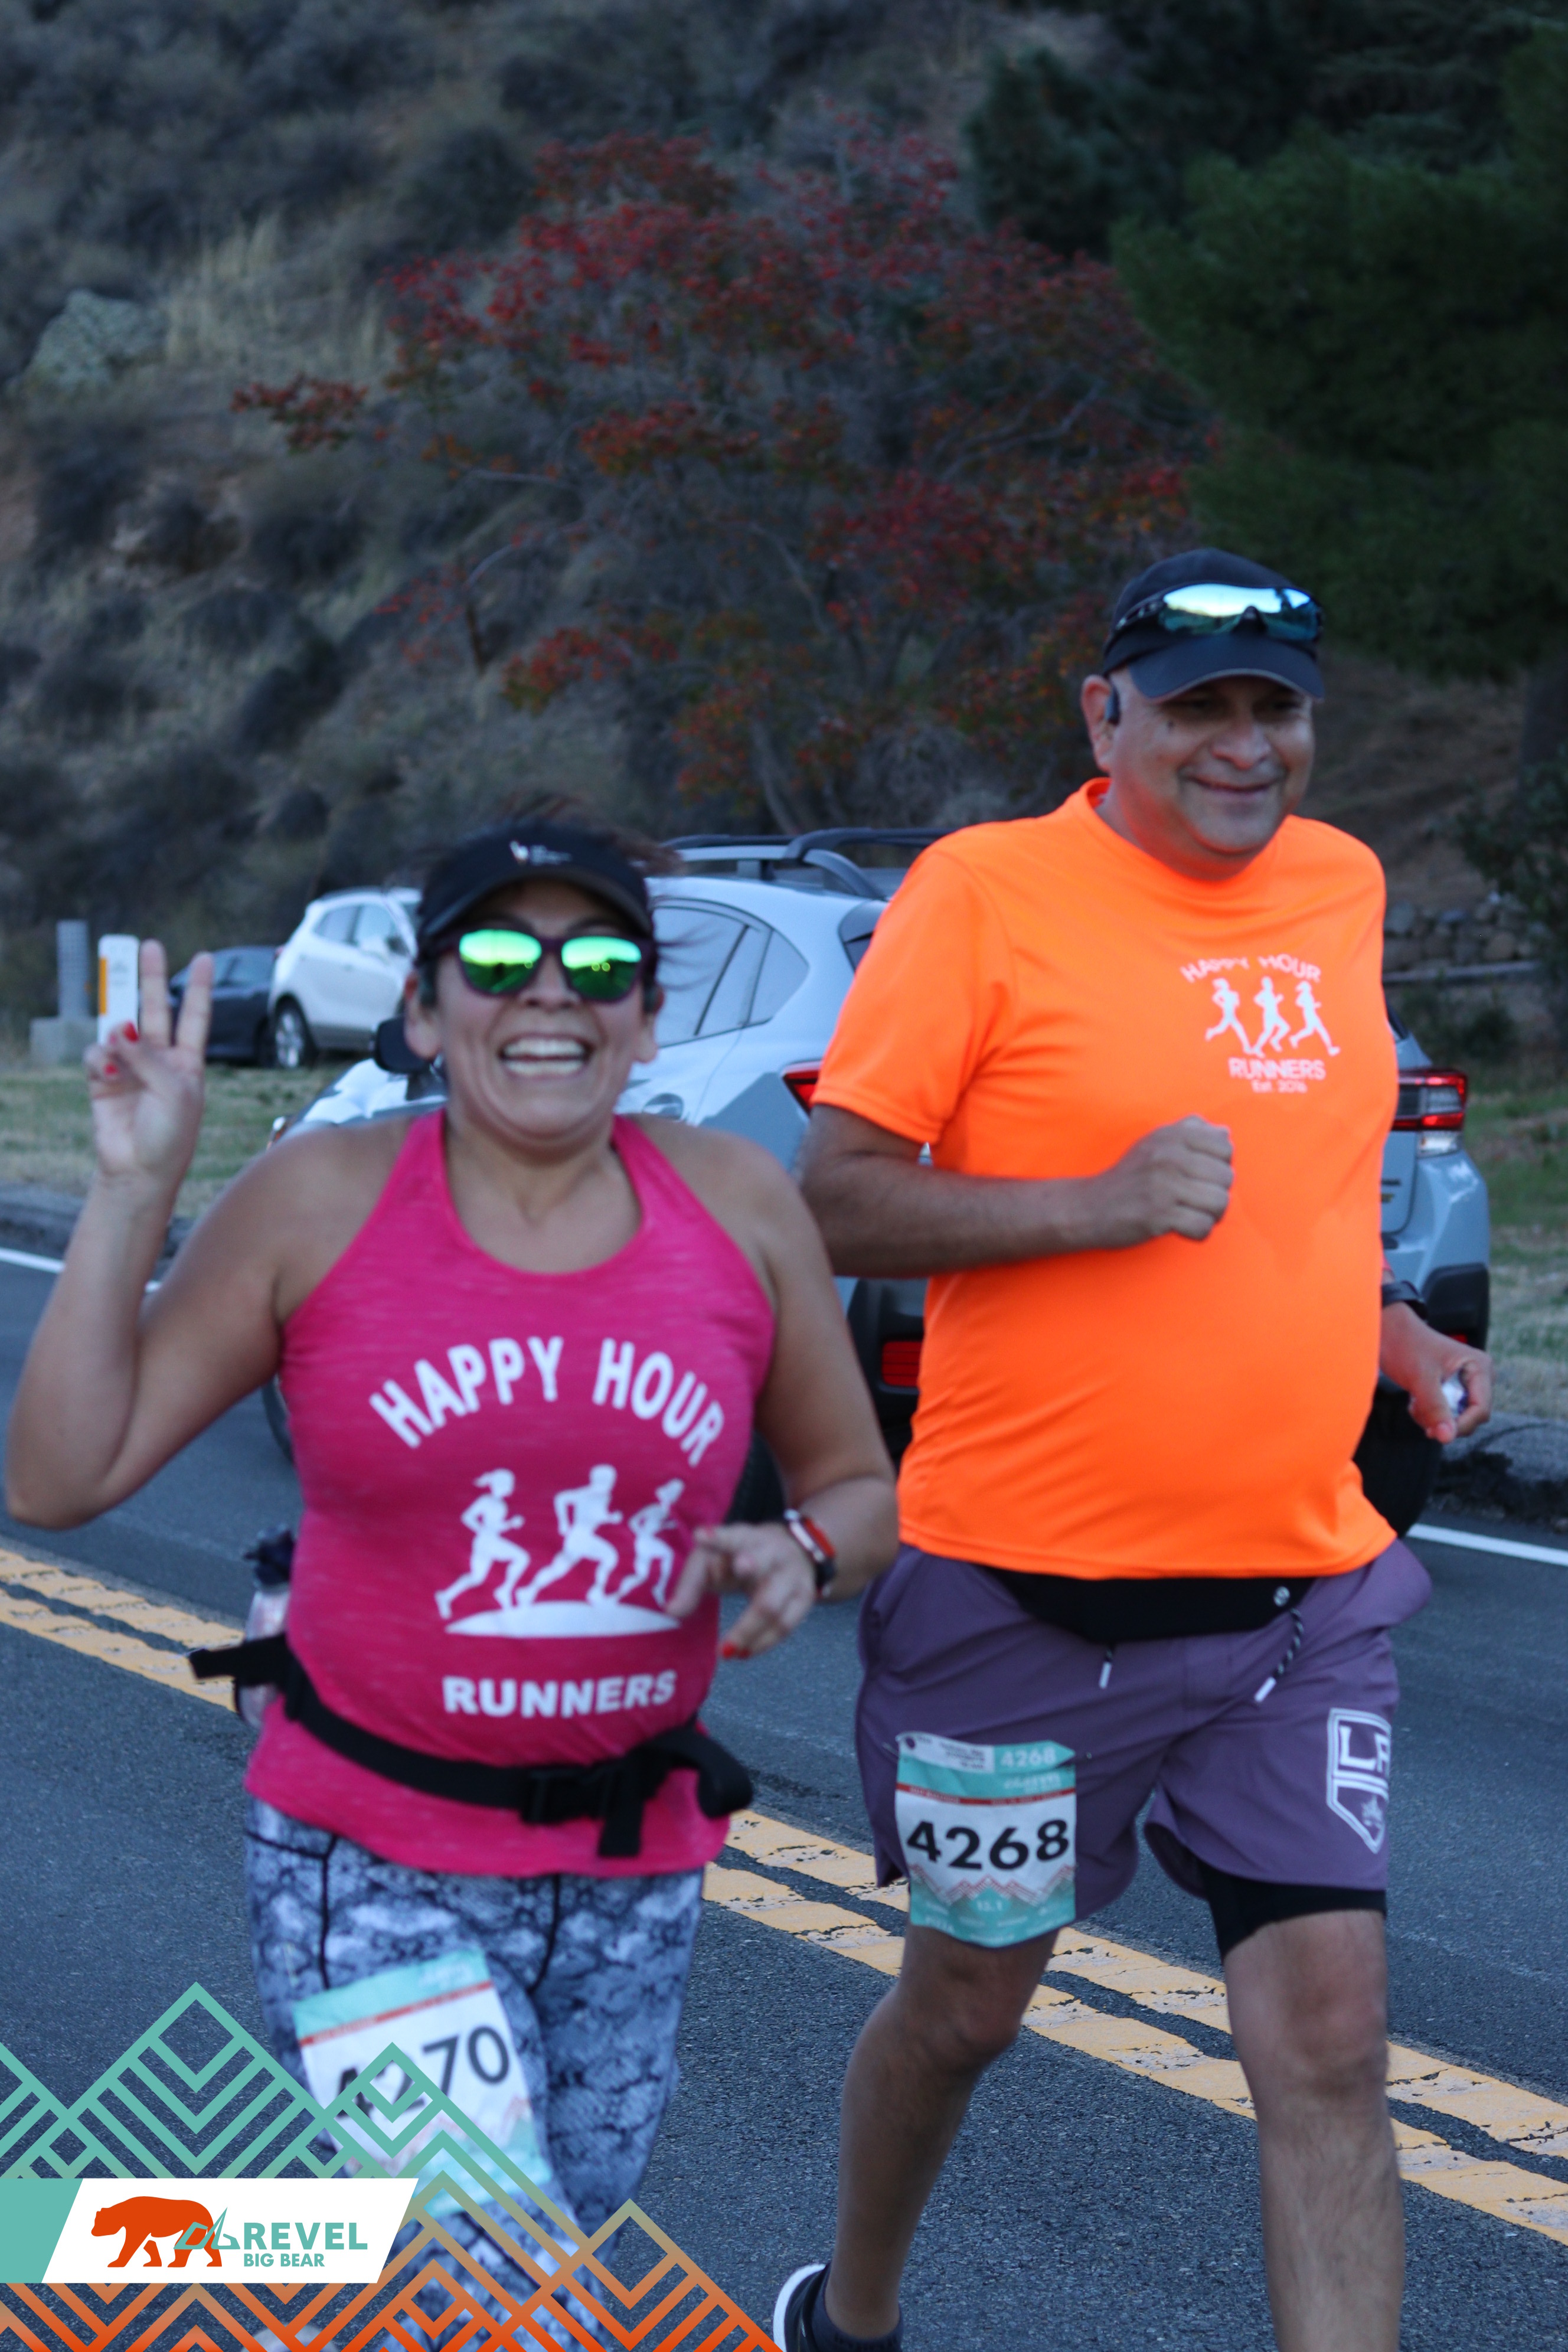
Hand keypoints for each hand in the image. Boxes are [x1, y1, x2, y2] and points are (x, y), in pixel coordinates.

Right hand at [84, 941, 212, 1193]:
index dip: (199, 987)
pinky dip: (101, 1060)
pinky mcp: (104, 1079)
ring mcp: (131, 1068)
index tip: (205, 957)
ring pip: (120, 1030)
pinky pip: (98, 1054)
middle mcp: (159, 1060)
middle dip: (152, 978)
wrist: (139, 1170)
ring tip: (121, 1046)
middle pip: (156, 1009)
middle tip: (151, 946)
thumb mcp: (174, 1092)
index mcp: (188, 1062)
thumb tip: (120, 1030)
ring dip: (119, 1034)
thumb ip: (149, 1057)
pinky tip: (108, 1073)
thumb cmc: (169, 1136)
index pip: (195, 1016)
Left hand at [665, 1522, 816, 1658]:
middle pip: (761, 1560)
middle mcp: (771, 1552)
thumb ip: (691, 1583)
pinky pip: (785, 1625)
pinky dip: (763, 1642)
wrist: (795, 1550)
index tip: (700, 1536)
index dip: (716, 1537)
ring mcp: (791, 1575)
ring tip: (725, 1651)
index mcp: (744, 1538)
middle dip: (750, 1565)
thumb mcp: (714, 1561)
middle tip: (739, 1567)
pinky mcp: (804, 1597)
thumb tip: (671, 1613)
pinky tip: (744, 1652)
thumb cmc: (740, 1557)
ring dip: (748, 1630)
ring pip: (772, 1604)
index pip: (729, 1537)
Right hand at [1077, 1116, 1233, 1247]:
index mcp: (1171, 1136)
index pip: (1225, 1147)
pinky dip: (1197, 1233)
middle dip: (1216, 1193)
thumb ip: (1190, 1132)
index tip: (1201, 1177)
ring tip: (1191, 1214)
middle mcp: (1169, 1156)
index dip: (1220, 1166)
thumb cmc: (1130, 1176)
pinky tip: (1181, 1228)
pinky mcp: (1159, 1215)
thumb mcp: (1155, 1142)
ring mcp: (1163, 1185)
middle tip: (1195, 1200)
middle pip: (1227, 1177)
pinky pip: (1203, 1227)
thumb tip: (1225, 1133)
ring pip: (1220, 1202)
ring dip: (1210, 1215)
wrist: (1091, 1206)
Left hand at [1379, 1303, 1492, 1443]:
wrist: (1388, 1332)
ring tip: (1415, 1402)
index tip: (1435, 1431)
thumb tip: (1447, 1438)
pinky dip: (1429, 1414)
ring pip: (1456, 1419)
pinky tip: (1416, 1401)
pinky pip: (1446, 1415)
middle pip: (1471, 1417)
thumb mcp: (1420, 1378)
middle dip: (1443, 1420)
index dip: (1461, 1425)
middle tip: (1418, 1409)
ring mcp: (1465, 1384)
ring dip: (1433, 1418)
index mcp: (1479, 1367)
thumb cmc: (1406, 1346)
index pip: (1481, 1409)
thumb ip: (1435, 1408)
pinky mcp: (1451, 1390)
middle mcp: (1478, 1376)